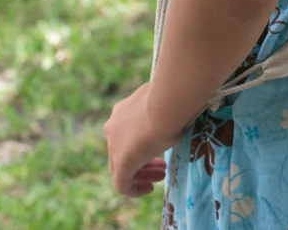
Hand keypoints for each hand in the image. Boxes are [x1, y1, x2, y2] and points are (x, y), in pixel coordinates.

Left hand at [104, 82, 181, 196]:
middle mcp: (113, 127)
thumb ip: (161, 110)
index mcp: (122, 111)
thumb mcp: (164, 104)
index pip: (127, 133)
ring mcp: (113, 145)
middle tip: (162, 165)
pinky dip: (134, 189)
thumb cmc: (172, 98)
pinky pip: (121, 183)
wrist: (167, 103)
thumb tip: (174, 108)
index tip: (159, 147)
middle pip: (123, 151)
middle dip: (144, 160)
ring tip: (160, 176)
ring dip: (142, 173)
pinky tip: (149, 189)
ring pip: (121, 167)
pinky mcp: (121, 163)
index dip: (143, 143)